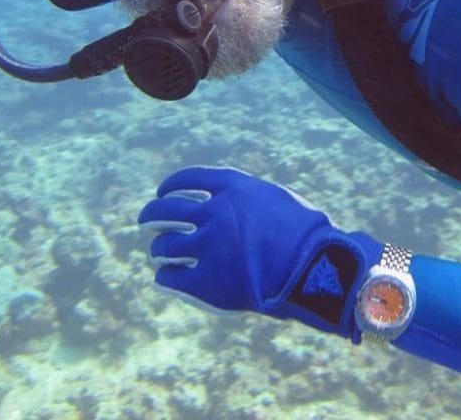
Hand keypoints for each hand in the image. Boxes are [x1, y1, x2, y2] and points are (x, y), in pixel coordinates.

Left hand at [138, 166, 380, 337]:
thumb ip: (250, 200)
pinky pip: (172, 277)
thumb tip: (236, 206)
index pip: (189, 179)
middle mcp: (215, 212)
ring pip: (166, 245)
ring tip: (159, 253)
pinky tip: (166, 277)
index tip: (162, 192)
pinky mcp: (207, 281)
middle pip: (167, 210)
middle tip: (145, 221)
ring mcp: (208, 246)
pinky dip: (165, 277)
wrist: (315, 268)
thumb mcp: (278, 200)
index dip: (171, 185)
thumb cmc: (307, 234)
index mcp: (233, 188)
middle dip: (151, 214)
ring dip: (159, 249)